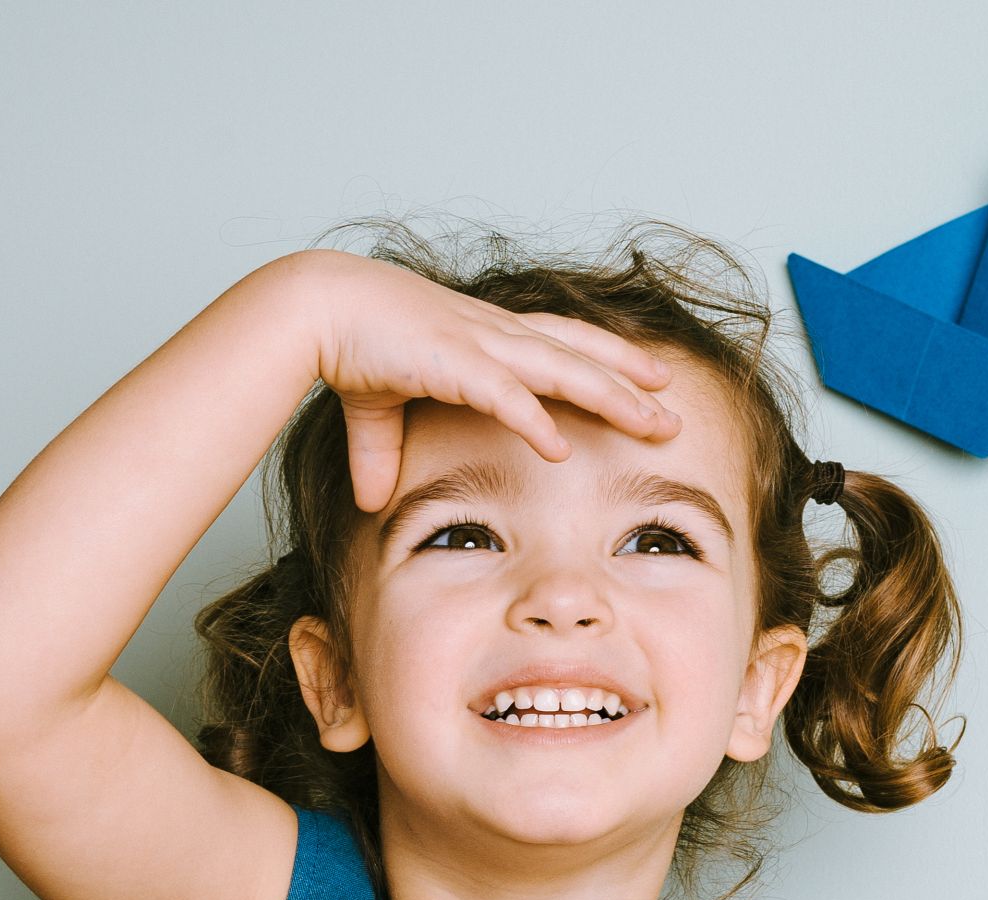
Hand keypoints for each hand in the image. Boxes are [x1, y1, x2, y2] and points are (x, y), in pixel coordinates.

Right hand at [291, 248, 682, 512]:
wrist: (314, 309)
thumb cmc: (348, 344)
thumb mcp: (375, 410)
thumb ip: (380, 455)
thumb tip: (370, 501)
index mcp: (483, 336)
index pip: (564, 342)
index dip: (608, 358)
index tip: (649, 376)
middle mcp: (493, 334)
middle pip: (581, 356)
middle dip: (630, 383)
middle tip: (673, 411)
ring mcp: (477, 344)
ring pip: (562, 371)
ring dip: (609, 396)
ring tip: (651, 423)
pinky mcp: (451, 362)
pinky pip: (504, 395)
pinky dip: (534, 419)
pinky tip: (562, 445)